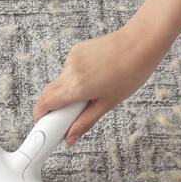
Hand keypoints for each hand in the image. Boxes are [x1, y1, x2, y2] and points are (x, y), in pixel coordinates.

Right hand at [33, 22, 169, 144]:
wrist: (141, 43)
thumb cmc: (131, 73)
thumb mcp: (108, 103)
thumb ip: (85, 122)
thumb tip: (70, 138)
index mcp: (77, 87)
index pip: (45, 104)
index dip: (40, 117)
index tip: (43, 127)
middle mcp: (70, 72)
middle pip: (48, 93)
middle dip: (52, 108)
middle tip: (65, 118)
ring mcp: (71, 59)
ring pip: (60, 83)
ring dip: (67, 92)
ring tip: (92, 93)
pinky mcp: (76, 50)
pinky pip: (69, 71)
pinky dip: (75, 79)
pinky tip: (95, 78)